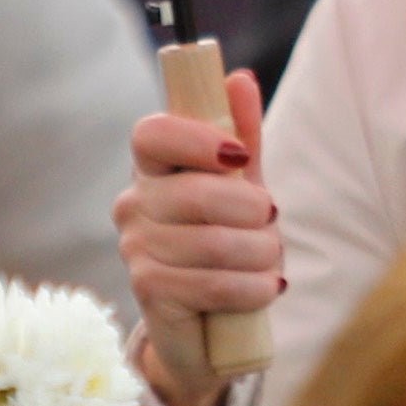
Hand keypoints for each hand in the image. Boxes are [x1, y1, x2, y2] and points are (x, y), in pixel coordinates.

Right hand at [118, 69, 278, 405]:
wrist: (211, 326)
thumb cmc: (228, 242)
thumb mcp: (242, 187)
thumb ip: (241, 136)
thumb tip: (240, 79)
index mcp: (152, 168)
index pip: (151, 134)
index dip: (195, 139)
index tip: (238, 156)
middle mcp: (134, 204)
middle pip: (194, 193)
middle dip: (250, 209)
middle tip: (272, 219)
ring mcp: (135, 248)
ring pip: (211, 242)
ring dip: (259, 253)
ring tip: (271, 259)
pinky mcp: (148, 290)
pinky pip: (210, 282)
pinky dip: (251, 287)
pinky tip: (268, 288)